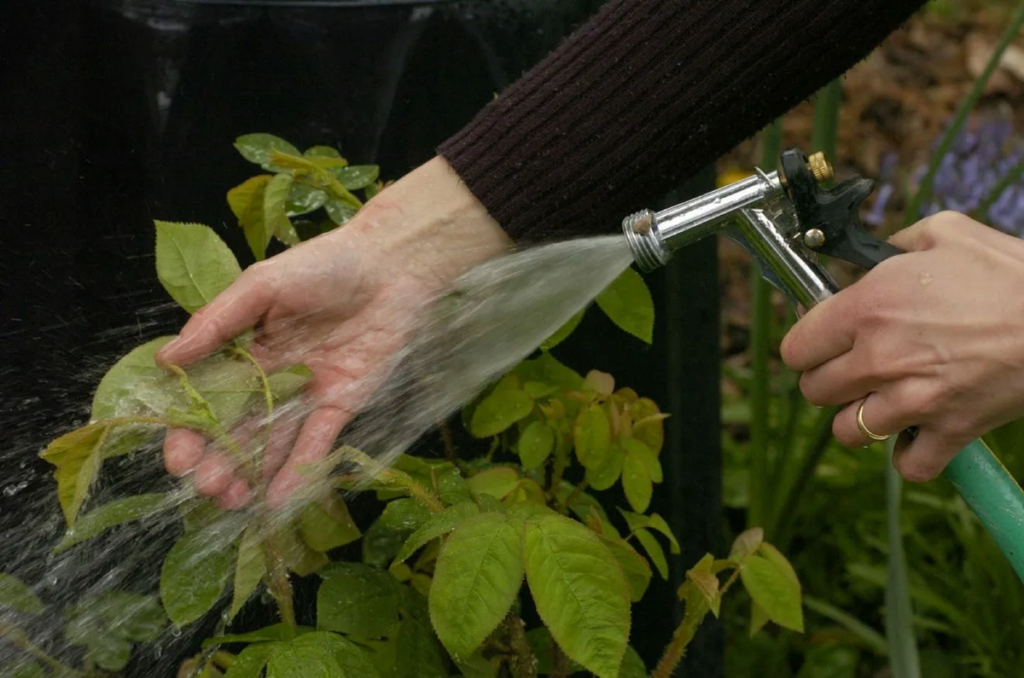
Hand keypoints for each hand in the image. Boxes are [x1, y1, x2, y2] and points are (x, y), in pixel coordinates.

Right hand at [156, 157, 511, 509]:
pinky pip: (317, 442)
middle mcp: (270, 377)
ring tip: (232, 502)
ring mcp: (305, 394)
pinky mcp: (341, 404)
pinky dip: (299, 470)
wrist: (392, 266)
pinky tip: (279, 498)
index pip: (207, 396)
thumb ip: (217, 322)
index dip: (190, 429)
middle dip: (219, 461)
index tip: (178, 460)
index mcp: (243, 348)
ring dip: (252, 474)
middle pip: (237, 428)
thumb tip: (165, 360)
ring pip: (273, 443)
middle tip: (206, 488)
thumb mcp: (262, 285)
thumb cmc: (324, 264)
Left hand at [780, 211, 1023, 481]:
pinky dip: (910, 455)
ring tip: (884, 400)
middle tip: (855, 370)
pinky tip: (918, 433)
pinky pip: (908, 465)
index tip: (824, 343)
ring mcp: (913, 400)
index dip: (807, 346)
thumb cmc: (1010, 272)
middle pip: (813, 391)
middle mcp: (879, 358)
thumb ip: (894, 244)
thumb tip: (874, 256)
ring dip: (860, 418)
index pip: (795, 348)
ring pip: (847, 432)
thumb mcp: (945, 233)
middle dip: (829, 381)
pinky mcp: (951, 430)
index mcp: (867, 308)